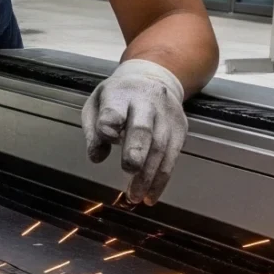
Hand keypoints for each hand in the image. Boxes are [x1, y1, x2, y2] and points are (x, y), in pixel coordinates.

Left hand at [82, 58, 187, 203]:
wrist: (154, 78)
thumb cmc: (119, 96)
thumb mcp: (97, 104)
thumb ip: (93, 131)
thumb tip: (96, 158)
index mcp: (120, 94)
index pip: (115, 109)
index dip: (110, 122)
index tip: (107, 135)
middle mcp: (146, 103)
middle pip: (143, 128)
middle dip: (137, 150)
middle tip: (128, 170)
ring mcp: (166, 116)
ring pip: (160, 147)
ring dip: (148, 175)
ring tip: (135, 196)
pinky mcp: (180, 129)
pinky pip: (172, 158)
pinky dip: (161, 179)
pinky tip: (150, 195)